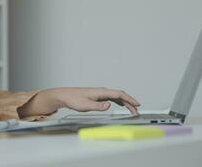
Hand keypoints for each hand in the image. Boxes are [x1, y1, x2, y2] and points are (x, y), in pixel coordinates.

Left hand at [17, 87, 140, 117]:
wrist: (64, 96)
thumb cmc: (73, 99)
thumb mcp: (85, 105)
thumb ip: (98, 106)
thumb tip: (109, 105)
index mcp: (101, 92)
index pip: (119, 94)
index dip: (130, 99)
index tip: (137, 104)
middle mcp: (102, 91)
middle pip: (120, 96)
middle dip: (130, 103)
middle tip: (137, 110)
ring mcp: (100, 93)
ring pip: (116, 97)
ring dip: (125, 103)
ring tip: (131, 110)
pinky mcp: (97, 96)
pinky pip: (111, 98)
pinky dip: (118, 102)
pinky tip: (120, 106)